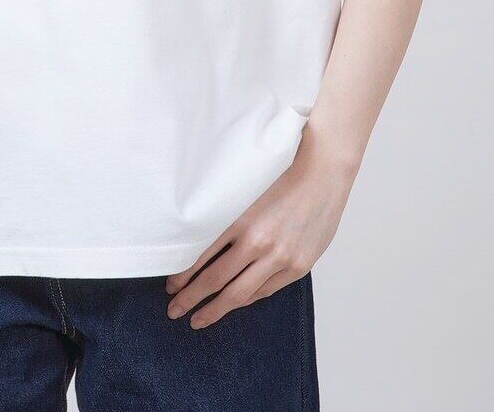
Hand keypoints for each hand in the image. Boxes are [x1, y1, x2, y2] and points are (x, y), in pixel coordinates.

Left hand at [165, 129, 358, 328]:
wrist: (323, 174)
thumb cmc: (283, 175)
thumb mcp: (246, 190)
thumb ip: (226, 215)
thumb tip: (198, 238)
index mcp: (240, 219)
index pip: (202, 255)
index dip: (183, 275)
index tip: (171, 285)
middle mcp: (257, 241)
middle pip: (215, 280)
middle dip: (191, 298)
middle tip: (174, 310)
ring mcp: (279, 257)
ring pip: (239, 294)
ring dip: (216, 309)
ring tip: (198, 319)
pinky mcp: (298, 267)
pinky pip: (265, 291)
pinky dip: (246, 299)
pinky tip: (232, 304)